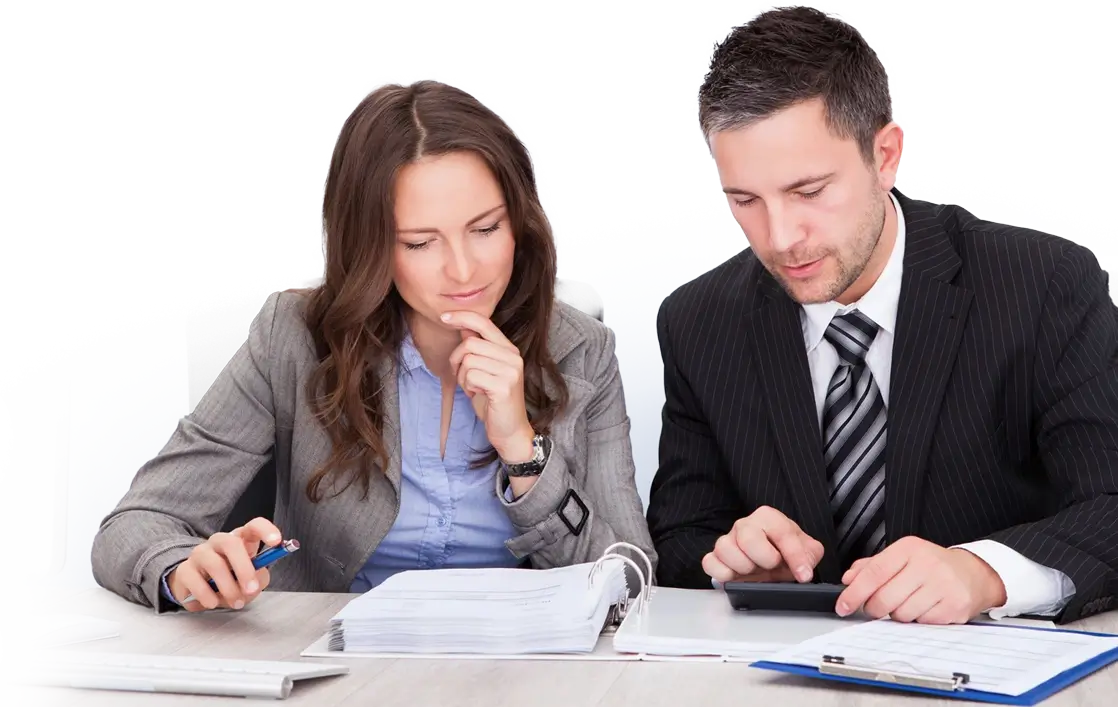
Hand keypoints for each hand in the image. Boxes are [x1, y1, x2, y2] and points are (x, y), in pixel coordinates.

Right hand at [167, 517, 280, 611]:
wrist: (198, 590)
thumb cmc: (232, 580)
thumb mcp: (251, 580)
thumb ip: (258, 579)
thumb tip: (255, 582)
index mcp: (240, 539)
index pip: (253, 526)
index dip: (265, 530)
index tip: (276, 541)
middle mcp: (219, 542)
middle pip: (231, 543)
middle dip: (244, 568)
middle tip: (251, 590)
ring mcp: (200, 554)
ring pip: (215, 564)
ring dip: (228, 588)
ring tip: (236, 603)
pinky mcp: (184, 570)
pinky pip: (195, 581)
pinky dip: (207, 596)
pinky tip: (213, 603)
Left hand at [443, 310, 534, 460]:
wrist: (510, 430)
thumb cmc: (494, 401)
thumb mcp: (484, 371)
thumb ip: (478, 349)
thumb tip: (464, 328)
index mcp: (508, 349)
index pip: (484, 322)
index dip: (462, 317)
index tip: (444, 317)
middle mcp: (512, 357)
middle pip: (470, 344)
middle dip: (457, 361)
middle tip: (462, 377)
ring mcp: (510, 371)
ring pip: (468, 361)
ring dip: (463, 377)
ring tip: (473, 388)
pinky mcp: (504, 386)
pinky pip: (471, 376)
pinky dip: (468, 387)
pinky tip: (478, 395)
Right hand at [702, 506, 824, 583]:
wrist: (766, 560)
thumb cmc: (782, 551)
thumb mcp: (805, 550)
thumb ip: (810, 554)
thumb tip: (804, 568)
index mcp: (768, 517)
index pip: (783, 534)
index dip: (796, 557)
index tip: (804, 575)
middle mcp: (744, 525)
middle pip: (749, 539)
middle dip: (765, 560)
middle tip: (772, 566)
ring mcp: (726, 540)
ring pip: (726, 551)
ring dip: (744, 568)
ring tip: (754, 571)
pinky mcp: (714, 556)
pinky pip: (710, 563)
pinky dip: (723, 574)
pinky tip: (737, 576)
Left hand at [836, 536, 1007, 623]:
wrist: (973, 573)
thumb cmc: (932, 565)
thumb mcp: (902, 557)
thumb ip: (872, 566)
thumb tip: (848, 579)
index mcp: (909, 549)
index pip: (874, 572)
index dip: (854, 592)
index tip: (843, 605)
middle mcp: (927, 564)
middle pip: (885, 598)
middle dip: (874, 607)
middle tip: (878, 606)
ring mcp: (943, 586)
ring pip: (901, 614)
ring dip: (898, 614)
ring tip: (908, 602)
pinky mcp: (954, 606)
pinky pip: (922, 623)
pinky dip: (918, 620)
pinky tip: (925, 608)